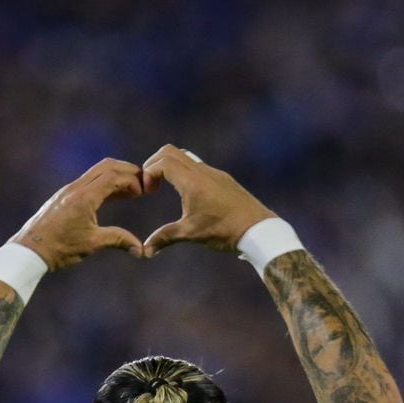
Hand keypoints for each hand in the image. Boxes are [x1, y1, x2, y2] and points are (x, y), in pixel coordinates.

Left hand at [10, 158, 145, 269]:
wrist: (29, 250)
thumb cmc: (59, 248)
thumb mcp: (92, 244)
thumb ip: (118, 240)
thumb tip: (141, 250)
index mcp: (84, 197)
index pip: (113, 176)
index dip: (133, 180)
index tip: (145, 191)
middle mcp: (76, 188)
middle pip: (106, 166)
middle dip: (127, 171)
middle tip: (144, 183)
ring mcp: (68, 190)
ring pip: (97, 172)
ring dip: (116, 177)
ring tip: (133, 191)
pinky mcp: (64, 196)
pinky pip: (88, 182)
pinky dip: (104, 184)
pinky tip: (113, 197)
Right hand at [140, 144, 275, 255]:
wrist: (258, 229)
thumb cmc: (224, 230)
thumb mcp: (191, 234)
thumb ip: (165, 238)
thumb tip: (145, 251)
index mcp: (192, 181)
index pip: (162, 162)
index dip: (148, 173)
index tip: (148, 192)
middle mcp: (202, 171)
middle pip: (170, 151)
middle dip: (154, 164)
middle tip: (150, 185)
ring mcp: (214, 173)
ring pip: (185, 156)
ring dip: (170, 166)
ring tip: (165, 187)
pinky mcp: (223, 179)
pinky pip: (198, 165)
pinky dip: (185, 172)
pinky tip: (187, 194)